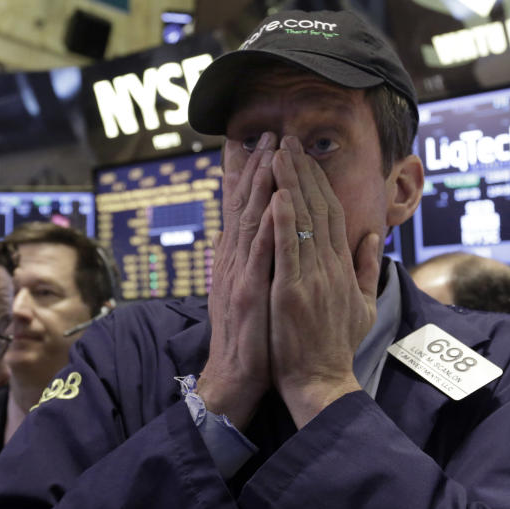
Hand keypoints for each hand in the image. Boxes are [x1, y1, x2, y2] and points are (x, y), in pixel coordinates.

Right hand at [198, 132, 276, 430]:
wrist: (236, 377)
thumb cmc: (252, 336)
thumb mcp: (253, 291)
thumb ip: (258, 261)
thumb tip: (265, 236)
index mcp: (239, 260)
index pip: (243, 209)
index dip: (249, 175)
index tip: (257, 142)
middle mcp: (234, 261)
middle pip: (242, 205)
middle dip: (253, 167)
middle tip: (264, 132)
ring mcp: (239, 276)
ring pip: (248, 221)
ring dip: (259, 185)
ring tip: (269, 152)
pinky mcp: (247, 294)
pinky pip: (259, 255)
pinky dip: (266, 227)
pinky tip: (275, 203)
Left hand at [267, 136, 380, 427]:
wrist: (321, 382)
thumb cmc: (335, 347)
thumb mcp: (361, 304)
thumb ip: (365, 268)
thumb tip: (372, 238)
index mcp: (342, 267)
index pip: (332, 214)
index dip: (319, 183)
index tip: (306, 158)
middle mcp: (330, 266)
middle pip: (318, 208)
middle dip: (303, 172)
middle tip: (288, 140)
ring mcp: (312, 277)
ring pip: (302, 221)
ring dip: (290, 184)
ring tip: (278, 152)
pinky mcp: (293, 291)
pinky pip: (288, 248)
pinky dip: (283, 220)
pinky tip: (277, 194)